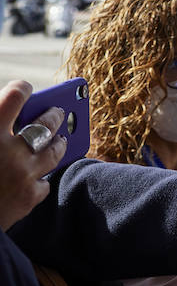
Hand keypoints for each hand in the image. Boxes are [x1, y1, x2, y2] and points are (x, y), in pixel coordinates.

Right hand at [0, 81, 67, 230]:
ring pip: (55, 151)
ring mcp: (23, 174)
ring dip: (59, 143)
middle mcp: (10, 150)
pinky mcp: (29, 197)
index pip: (14, 97)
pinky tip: (37, 175)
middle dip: (54, 115)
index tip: (25, 89)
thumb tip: (6, 113)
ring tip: (61, 138)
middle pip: (45, 123)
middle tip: (58, 111)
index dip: (22, 89)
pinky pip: (43, 182)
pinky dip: (39, 178)